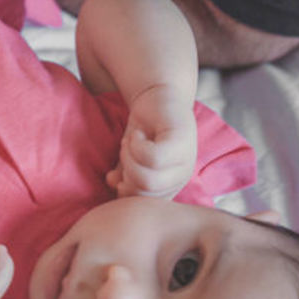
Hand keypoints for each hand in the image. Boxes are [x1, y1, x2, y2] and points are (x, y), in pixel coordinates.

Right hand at [107, 84, 196, 198]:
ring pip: (147, 177)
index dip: (124, 187)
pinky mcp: (181, 141)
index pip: (142, 202)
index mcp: (171, 186)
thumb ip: (123, 175)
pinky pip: (153, 157)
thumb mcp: (131, 157)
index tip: (122, 167)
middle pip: (144, 192)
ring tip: (132, 141)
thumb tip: (113, 185)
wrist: (157, 96)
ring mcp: (185, 159)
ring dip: (129, 157)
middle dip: (126, 171)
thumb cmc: (144, 128)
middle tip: (126, 150)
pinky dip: (136, 144)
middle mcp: (182, 176)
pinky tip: (138, 133)